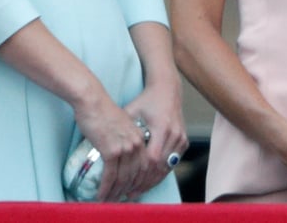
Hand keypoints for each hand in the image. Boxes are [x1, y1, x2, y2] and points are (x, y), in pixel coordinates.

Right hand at [72, 96, 151, 202]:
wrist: (91, 99)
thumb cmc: (102, 109)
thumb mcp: (121, 124)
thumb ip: (125, 138)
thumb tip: (119, 152)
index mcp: (140, 137)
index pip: (144, 166)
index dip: (138, 182)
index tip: (131, 190)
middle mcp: (136, 144)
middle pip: (135, 175)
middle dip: (128, 190)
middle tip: (120, 199)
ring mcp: (125, 148)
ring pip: (123, 178)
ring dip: (115, 193)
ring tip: (109, 201)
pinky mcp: (111, 150)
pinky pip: (110, 175)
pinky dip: (105, 188)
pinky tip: (101, 195)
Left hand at [124, 76, 188, 196]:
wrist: (167, 90)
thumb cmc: (146, 100)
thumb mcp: (132, 110)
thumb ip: (122, 128)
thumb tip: (103, 143)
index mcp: (161, 127)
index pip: (151, 158)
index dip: (137, 174)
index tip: (123, 183)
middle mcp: (173, 135)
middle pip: (158, 168)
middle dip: (142, 183)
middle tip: (126, 195)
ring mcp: (180, 139)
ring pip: (165, 169)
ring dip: (150, 182)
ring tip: (134, 192)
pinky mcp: (183, 142)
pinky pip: (171, 164)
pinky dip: (159, 174)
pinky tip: (147, 182)